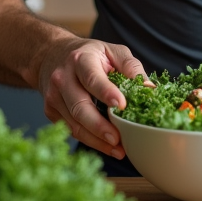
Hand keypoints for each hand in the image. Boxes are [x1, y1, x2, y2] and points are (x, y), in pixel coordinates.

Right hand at [33, 36, 148, 158]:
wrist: (52, 55)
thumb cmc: (89, 54)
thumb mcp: (112, 51)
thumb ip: (131, 67)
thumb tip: (150, 89)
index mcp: (80, 59)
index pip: (92, 78)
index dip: (106, 92)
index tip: (121, 105)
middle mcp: (63, 78)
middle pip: (79, 106)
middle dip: (99, 126)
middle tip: (118, 139)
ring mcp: (54, 96)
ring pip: (74, 123)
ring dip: (96, 140)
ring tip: (117, 149)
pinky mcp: (51, 111)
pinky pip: (71, 129)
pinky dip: (89, 140)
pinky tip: (106, 146)